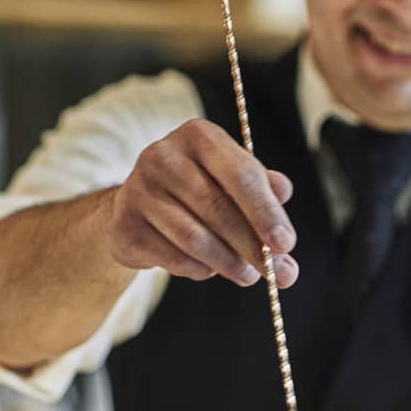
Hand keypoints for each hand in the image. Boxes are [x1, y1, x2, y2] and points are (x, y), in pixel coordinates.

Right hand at [108, 118, 298, 286]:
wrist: (139, 208)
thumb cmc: (200, 189)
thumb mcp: (234, 180)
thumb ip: (264, 187)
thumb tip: (284, 192)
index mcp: (199, 136)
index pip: (241, 175)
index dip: (267, 212)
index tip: (286, 243)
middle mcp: (163, 155)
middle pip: (218, 209)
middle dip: (253, 247)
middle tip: (279, 273)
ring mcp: (138, 189)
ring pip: (195, 238)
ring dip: (229, 263)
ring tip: (249, 275)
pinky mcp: (125, 224)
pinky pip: (173, 257)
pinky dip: (199, 269)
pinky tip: (210, 268)